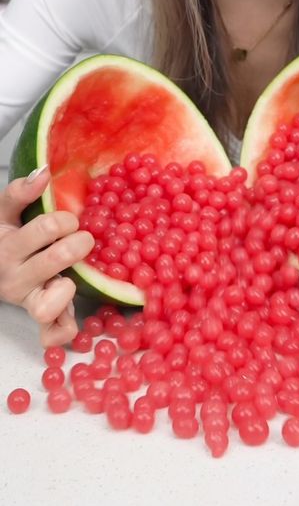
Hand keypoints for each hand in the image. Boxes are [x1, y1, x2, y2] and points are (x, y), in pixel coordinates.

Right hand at [0, 166, 93, 345]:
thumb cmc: (6, 238)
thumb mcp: (4, 214)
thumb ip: (21, 192)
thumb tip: (44, 172)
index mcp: (7, 247)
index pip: (44, 228)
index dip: (64, 221)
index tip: (69, 220)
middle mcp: (15, 277)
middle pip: (56, 260)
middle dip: (78, 244)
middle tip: (84, 240)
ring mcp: (28, 301)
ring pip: (48, 305)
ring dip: (68, 289)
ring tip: (71, 277)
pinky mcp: (41, 319)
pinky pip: (53, 333)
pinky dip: (65, 328)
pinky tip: (72, 316)